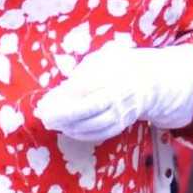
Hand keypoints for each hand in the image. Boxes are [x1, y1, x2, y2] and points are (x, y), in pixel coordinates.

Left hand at [35, 42, 192, 142]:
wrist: (149, 83)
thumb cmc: (119, 67)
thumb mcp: (102, 59)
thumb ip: (82, 72)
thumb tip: (60, 91)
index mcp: (113, 75)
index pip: (83, 87)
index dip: (62, 96)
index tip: (45, 101)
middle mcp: (118, 96)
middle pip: (87, 109)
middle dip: (62, 114)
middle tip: (44, 116)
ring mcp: (120, 113)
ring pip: (92, 125)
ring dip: (69, 126)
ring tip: (52, 122)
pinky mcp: (120, 125)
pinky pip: (98, 134)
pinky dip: (81, 134)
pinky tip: (68, 129)